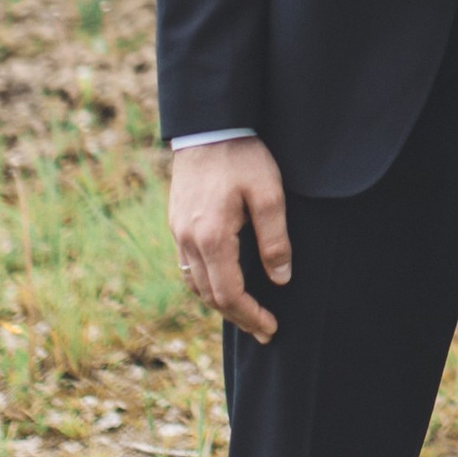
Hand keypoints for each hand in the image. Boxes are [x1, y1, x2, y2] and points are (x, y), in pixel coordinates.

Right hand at [170, 137, 291, 343]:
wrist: (209, 125)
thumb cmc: (243, 156)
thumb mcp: (269, 194)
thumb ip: (275, 239)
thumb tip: (280, 279)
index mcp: (211, 237)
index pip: (229, 294)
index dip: (251, 316)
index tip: (271, 328)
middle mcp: (188, 240)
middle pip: (209, 295)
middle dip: (238, 317)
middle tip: (263, 331)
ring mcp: (178, 231)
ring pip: (195, 283)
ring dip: (219, 303)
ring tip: (245, 314)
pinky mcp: (177, 221)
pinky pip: (188, 265)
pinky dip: (206, 283)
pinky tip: (223, 283)